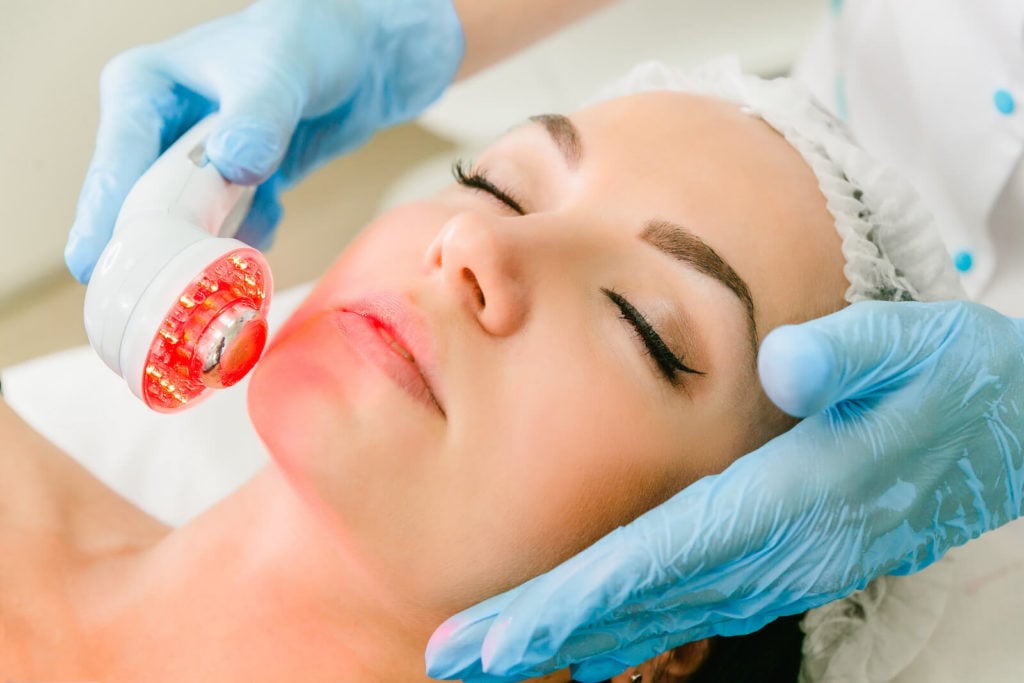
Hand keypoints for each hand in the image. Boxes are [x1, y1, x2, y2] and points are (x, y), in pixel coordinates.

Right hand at [66, 0, 462, 281]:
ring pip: (187, 226)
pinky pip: (231, 231)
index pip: (116, 163)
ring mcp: (198, 163)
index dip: (104, 218)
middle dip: (158, 248)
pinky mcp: (233, 187)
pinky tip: (273, 212)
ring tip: (231, 263)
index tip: (93, 266)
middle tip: (169, 291)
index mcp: (144, 92)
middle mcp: (161, 131)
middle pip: (141, 206)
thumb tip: (232, 164)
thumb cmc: (309, 42)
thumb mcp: (280, 72)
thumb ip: (257, 119)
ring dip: (209, 251)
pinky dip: (251, 239)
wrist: (359, 57)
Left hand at [424, 300, 1023, 681]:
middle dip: (544, 632)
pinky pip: (686, 605)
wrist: (1002, 435)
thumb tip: (786, 362)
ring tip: (493, 654)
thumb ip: (852, 354)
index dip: (575, 599)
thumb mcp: (915, 347)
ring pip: (656, 613)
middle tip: (456, 657)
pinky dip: (624, 626)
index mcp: (788, 499)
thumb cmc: (950, 383)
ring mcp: (773, 565)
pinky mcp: (775, 562)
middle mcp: (772, 549)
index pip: (660, 557)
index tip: (500, 635)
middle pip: (638, 600)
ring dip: (571, 635)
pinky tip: (584, 642)